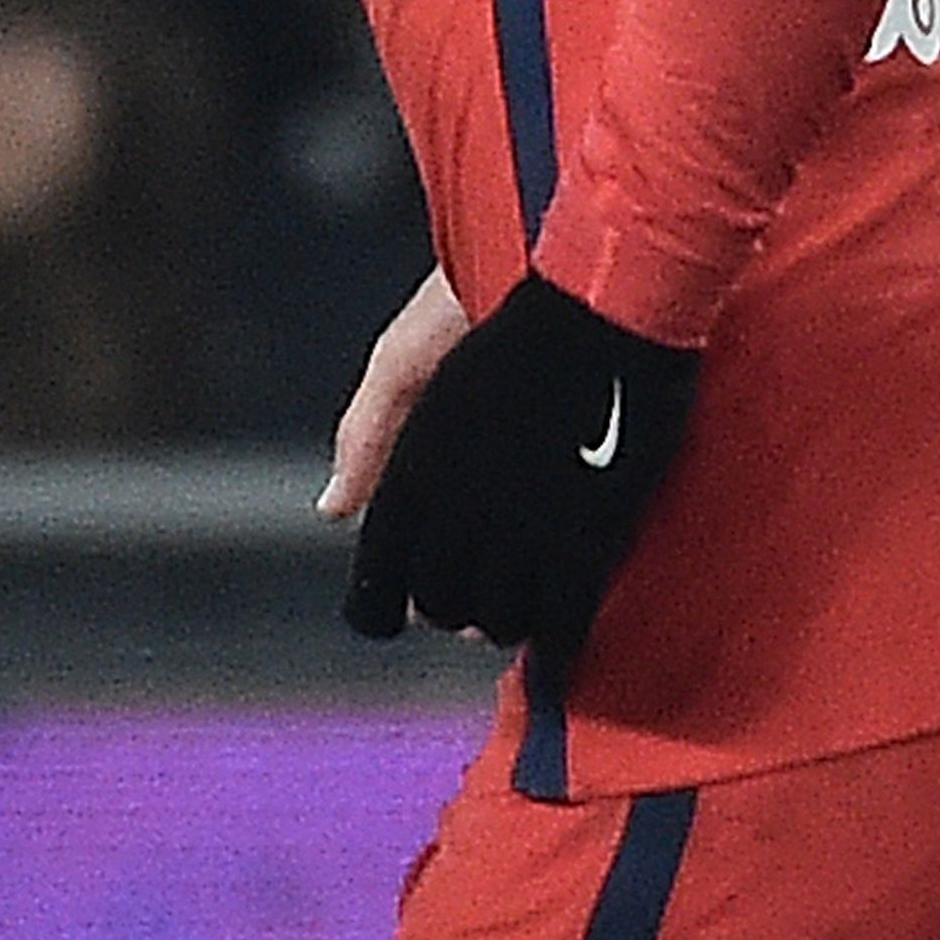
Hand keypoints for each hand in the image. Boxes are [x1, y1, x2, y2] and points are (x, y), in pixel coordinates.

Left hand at [343, 273, 697, 657]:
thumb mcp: (415, 355)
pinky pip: (559, 624)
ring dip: (507, 621)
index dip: (389, 606)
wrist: (608, 297)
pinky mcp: (584, 544)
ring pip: (498, 622)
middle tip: (480, 589)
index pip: (377, 585)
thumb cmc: (508, 312)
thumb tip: (331, 509)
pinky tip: (560, 634)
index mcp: (410, 474)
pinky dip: (554, 642)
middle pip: (441, 607)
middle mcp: (456, 517)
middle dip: (456, 606)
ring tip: (525, 598)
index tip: (410, 604)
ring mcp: (522, 535)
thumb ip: (366, 433)